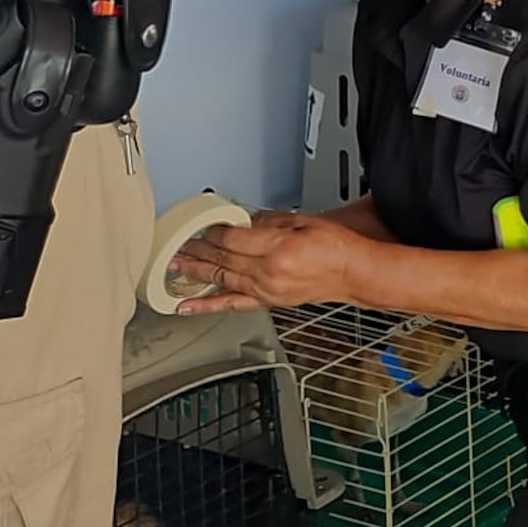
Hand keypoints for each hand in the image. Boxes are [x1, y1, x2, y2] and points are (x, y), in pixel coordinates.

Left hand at [171, 214, 366, 313]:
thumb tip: (242, 221)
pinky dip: (206, 305)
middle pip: (222, 259)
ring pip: (221, 279)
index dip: (212, 232)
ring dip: (194, 272)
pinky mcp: (267, 301)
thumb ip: (269, 221)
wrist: (354, 274)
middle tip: (175, 244)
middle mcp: (268, 272)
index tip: (203, 226)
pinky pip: (230, 304)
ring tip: (172, 265)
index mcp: (277, 249)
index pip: (231, 239)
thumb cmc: (337, 248)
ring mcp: (266, 290)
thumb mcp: (304, 221)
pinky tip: (186, 305)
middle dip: (196, 250)